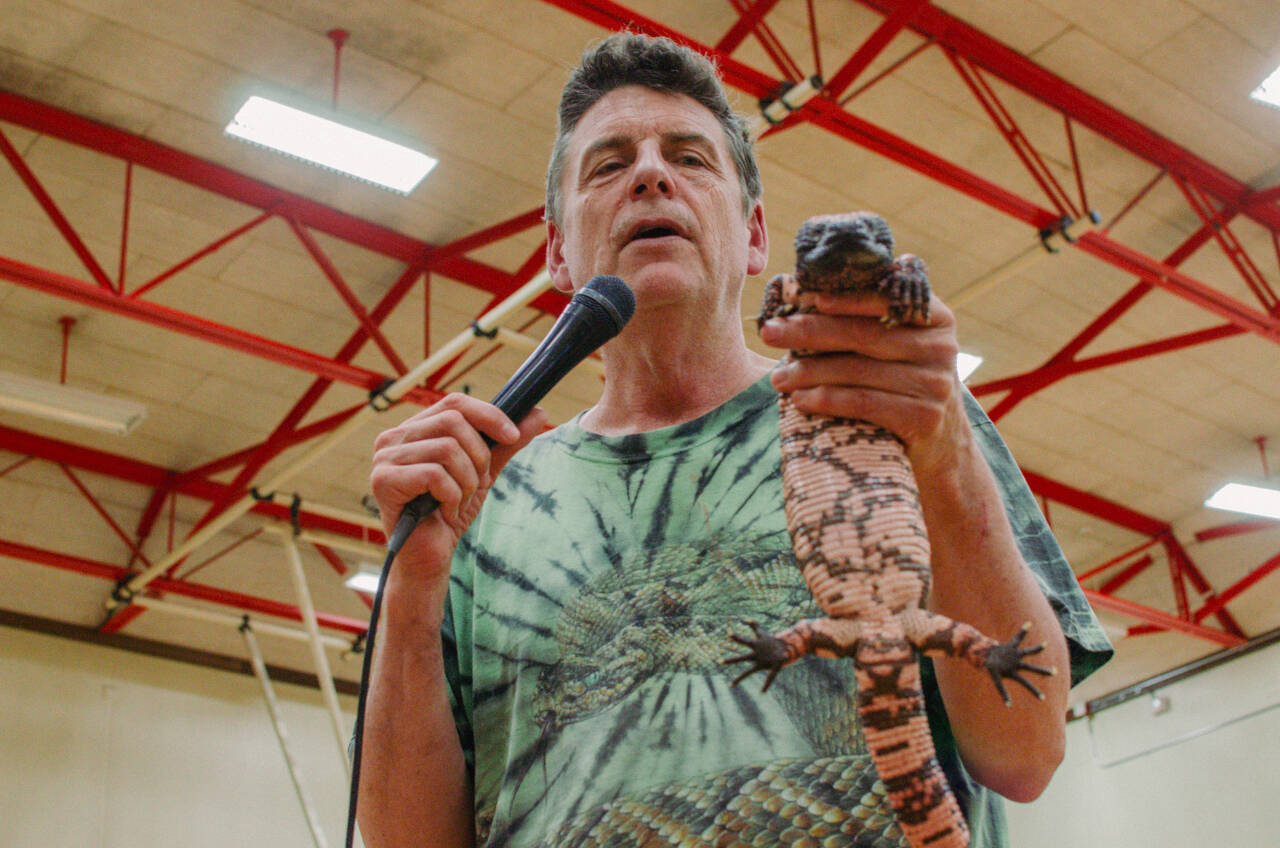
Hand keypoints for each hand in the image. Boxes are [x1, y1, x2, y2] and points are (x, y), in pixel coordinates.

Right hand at [369, 393, 546, 608]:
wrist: (430, 556)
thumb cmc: (450, 511)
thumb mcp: (484, 472)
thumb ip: (505, 443)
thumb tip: (538, 413)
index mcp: (415, 429)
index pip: (455, 402)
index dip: (489, 415)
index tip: (513, 436)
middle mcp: (394, 437)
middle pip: (454, 421)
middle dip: (478, 456)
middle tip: (476, 485)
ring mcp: (384, 458)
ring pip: (447, 449)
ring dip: (466, 482)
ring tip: (458, 502)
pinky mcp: (383, 480)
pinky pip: (434, 475)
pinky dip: (452, 497)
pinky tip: (446, 513)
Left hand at [758, 290, 966, 476]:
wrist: (940, 447)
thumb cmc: (901, 384)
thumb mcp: (896, 346)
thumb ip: (865, 317)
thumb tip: (796, 289)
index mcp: (934, 316)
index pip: (885, 298)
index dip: (844, 297)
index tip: (803, 296)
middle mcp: (941, 346)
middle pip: (864, 334)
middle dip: (810, 331)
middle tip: (769, 333)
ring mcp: (935, 383)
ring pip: (858, 370)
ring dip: (809, 372)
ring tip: (777, 378)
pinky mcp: (923, 417)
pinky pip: (864, 403)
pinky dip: (826, 400)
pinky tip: (799, 400)